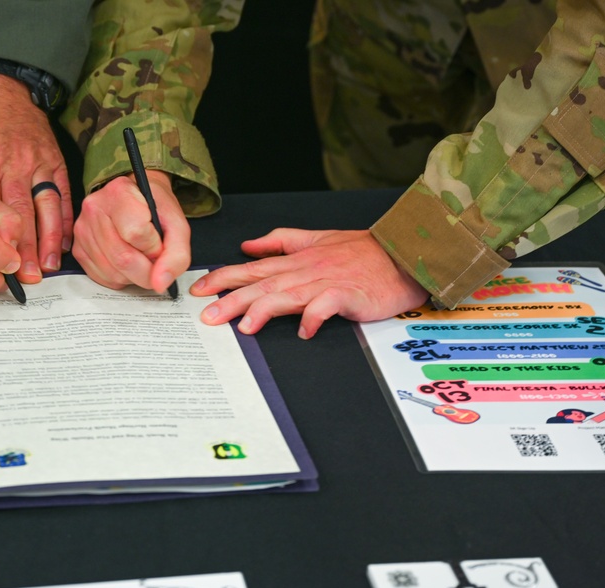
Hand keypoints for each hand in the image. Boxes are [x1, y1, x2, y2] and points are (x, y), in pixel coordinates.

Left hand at [0, 71, 72, 282]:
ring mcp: (37, 162)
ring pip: (46, 208)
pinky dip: (65, 221)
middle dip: (25, 251)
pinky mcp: (54, 160)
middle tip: (29, 280)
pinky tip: (65, 244)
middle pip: (20, 216)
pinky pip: (62, 195)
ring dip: (49, 241)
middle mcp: (11, 164)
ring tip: (50, 268)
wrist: (1, 83)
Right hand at [72, 170, 189, 293]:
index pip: (136, 233)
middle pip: (123, 258)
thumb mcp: (177, 225)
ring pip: (113, 273)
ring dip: (135, 276)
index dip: (154, 247)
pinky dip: (122, 278)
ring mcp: (82, 230)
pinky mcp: (78, 249)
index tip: (159, 243)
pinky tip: (127, 263)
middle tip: (155, 260)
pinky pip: (103, 279)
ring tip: (141, 257)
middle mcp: (95, 208)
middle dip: (147, 270)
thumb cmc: (155, 209)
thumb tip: (161, 284)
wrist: (137, 200)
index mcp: (119, 192)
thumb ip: (177, 254)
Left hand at [189, 228, 428, 337]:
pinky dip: (315, 317)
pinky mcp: (349, 294)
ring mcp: (327, 281)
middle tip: (208, 316)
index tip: (199, 289)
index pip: (252, 268)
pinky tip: (303, 332)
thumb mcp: (318, 238)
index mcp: (298, 259)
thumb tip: (248, 246)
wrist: (405, 253)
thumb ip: (281, 241)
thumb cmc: (365, 251)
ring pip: (288, 295)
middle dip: (232, 299)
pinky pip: (328, 305)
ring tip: (244, 327)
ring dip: (265, 310)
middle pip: (263, 284)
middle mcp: (307, 269)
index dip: (224, 277)